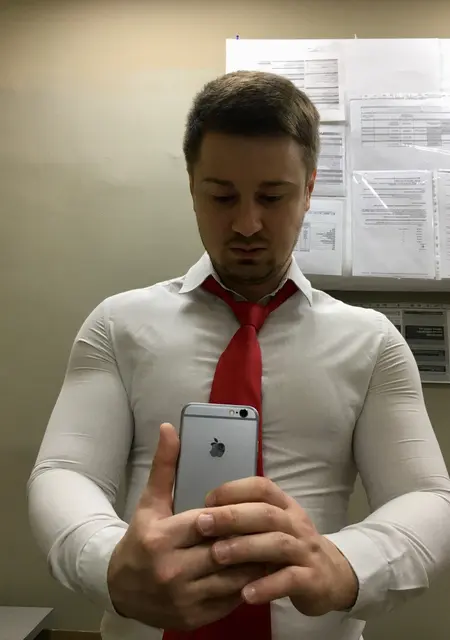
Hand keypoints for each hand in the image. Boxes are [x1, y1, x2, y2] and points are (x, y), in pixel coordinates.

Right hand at [107, 424, 265, 630]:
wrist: (120, 587)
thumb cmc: (141, 539)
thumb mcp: (150, 502)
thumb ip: (164, 466)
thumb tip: (169, 428)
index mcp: (161, 539)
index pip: (207, 523)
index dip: (230, 516)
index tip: (250, 509)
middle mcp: (171, 571)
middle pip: (224, 552)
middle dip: (249, 540)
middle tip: (273, 529)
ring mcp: (182, 599)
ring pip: (232, 579)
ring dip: (255, 564)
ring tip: (273, 549)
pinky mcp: (192, 619)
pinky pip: (229, 600)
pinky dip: (247, 587)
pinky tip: (260, 573)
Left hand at [196, 477, 358, 615]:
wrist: (333, 576)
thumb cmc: (290, 547)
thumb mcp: (273, 527)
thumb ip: (246, 518)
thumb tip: (204, 513)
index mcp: (285, 506)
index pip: (261, 487)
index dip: (234, 490)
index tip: (207, 500)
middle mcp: (296, 523)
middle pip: (266, 514)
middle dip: (232, 517)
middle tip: (202, 524)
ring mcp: (306, 551)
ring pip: (277, 544)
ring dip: (245, 548)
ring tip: (217, 555)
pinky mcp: (313, 579)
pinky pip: (290, 580)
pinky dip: (267, 586)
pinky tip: (245, 594)